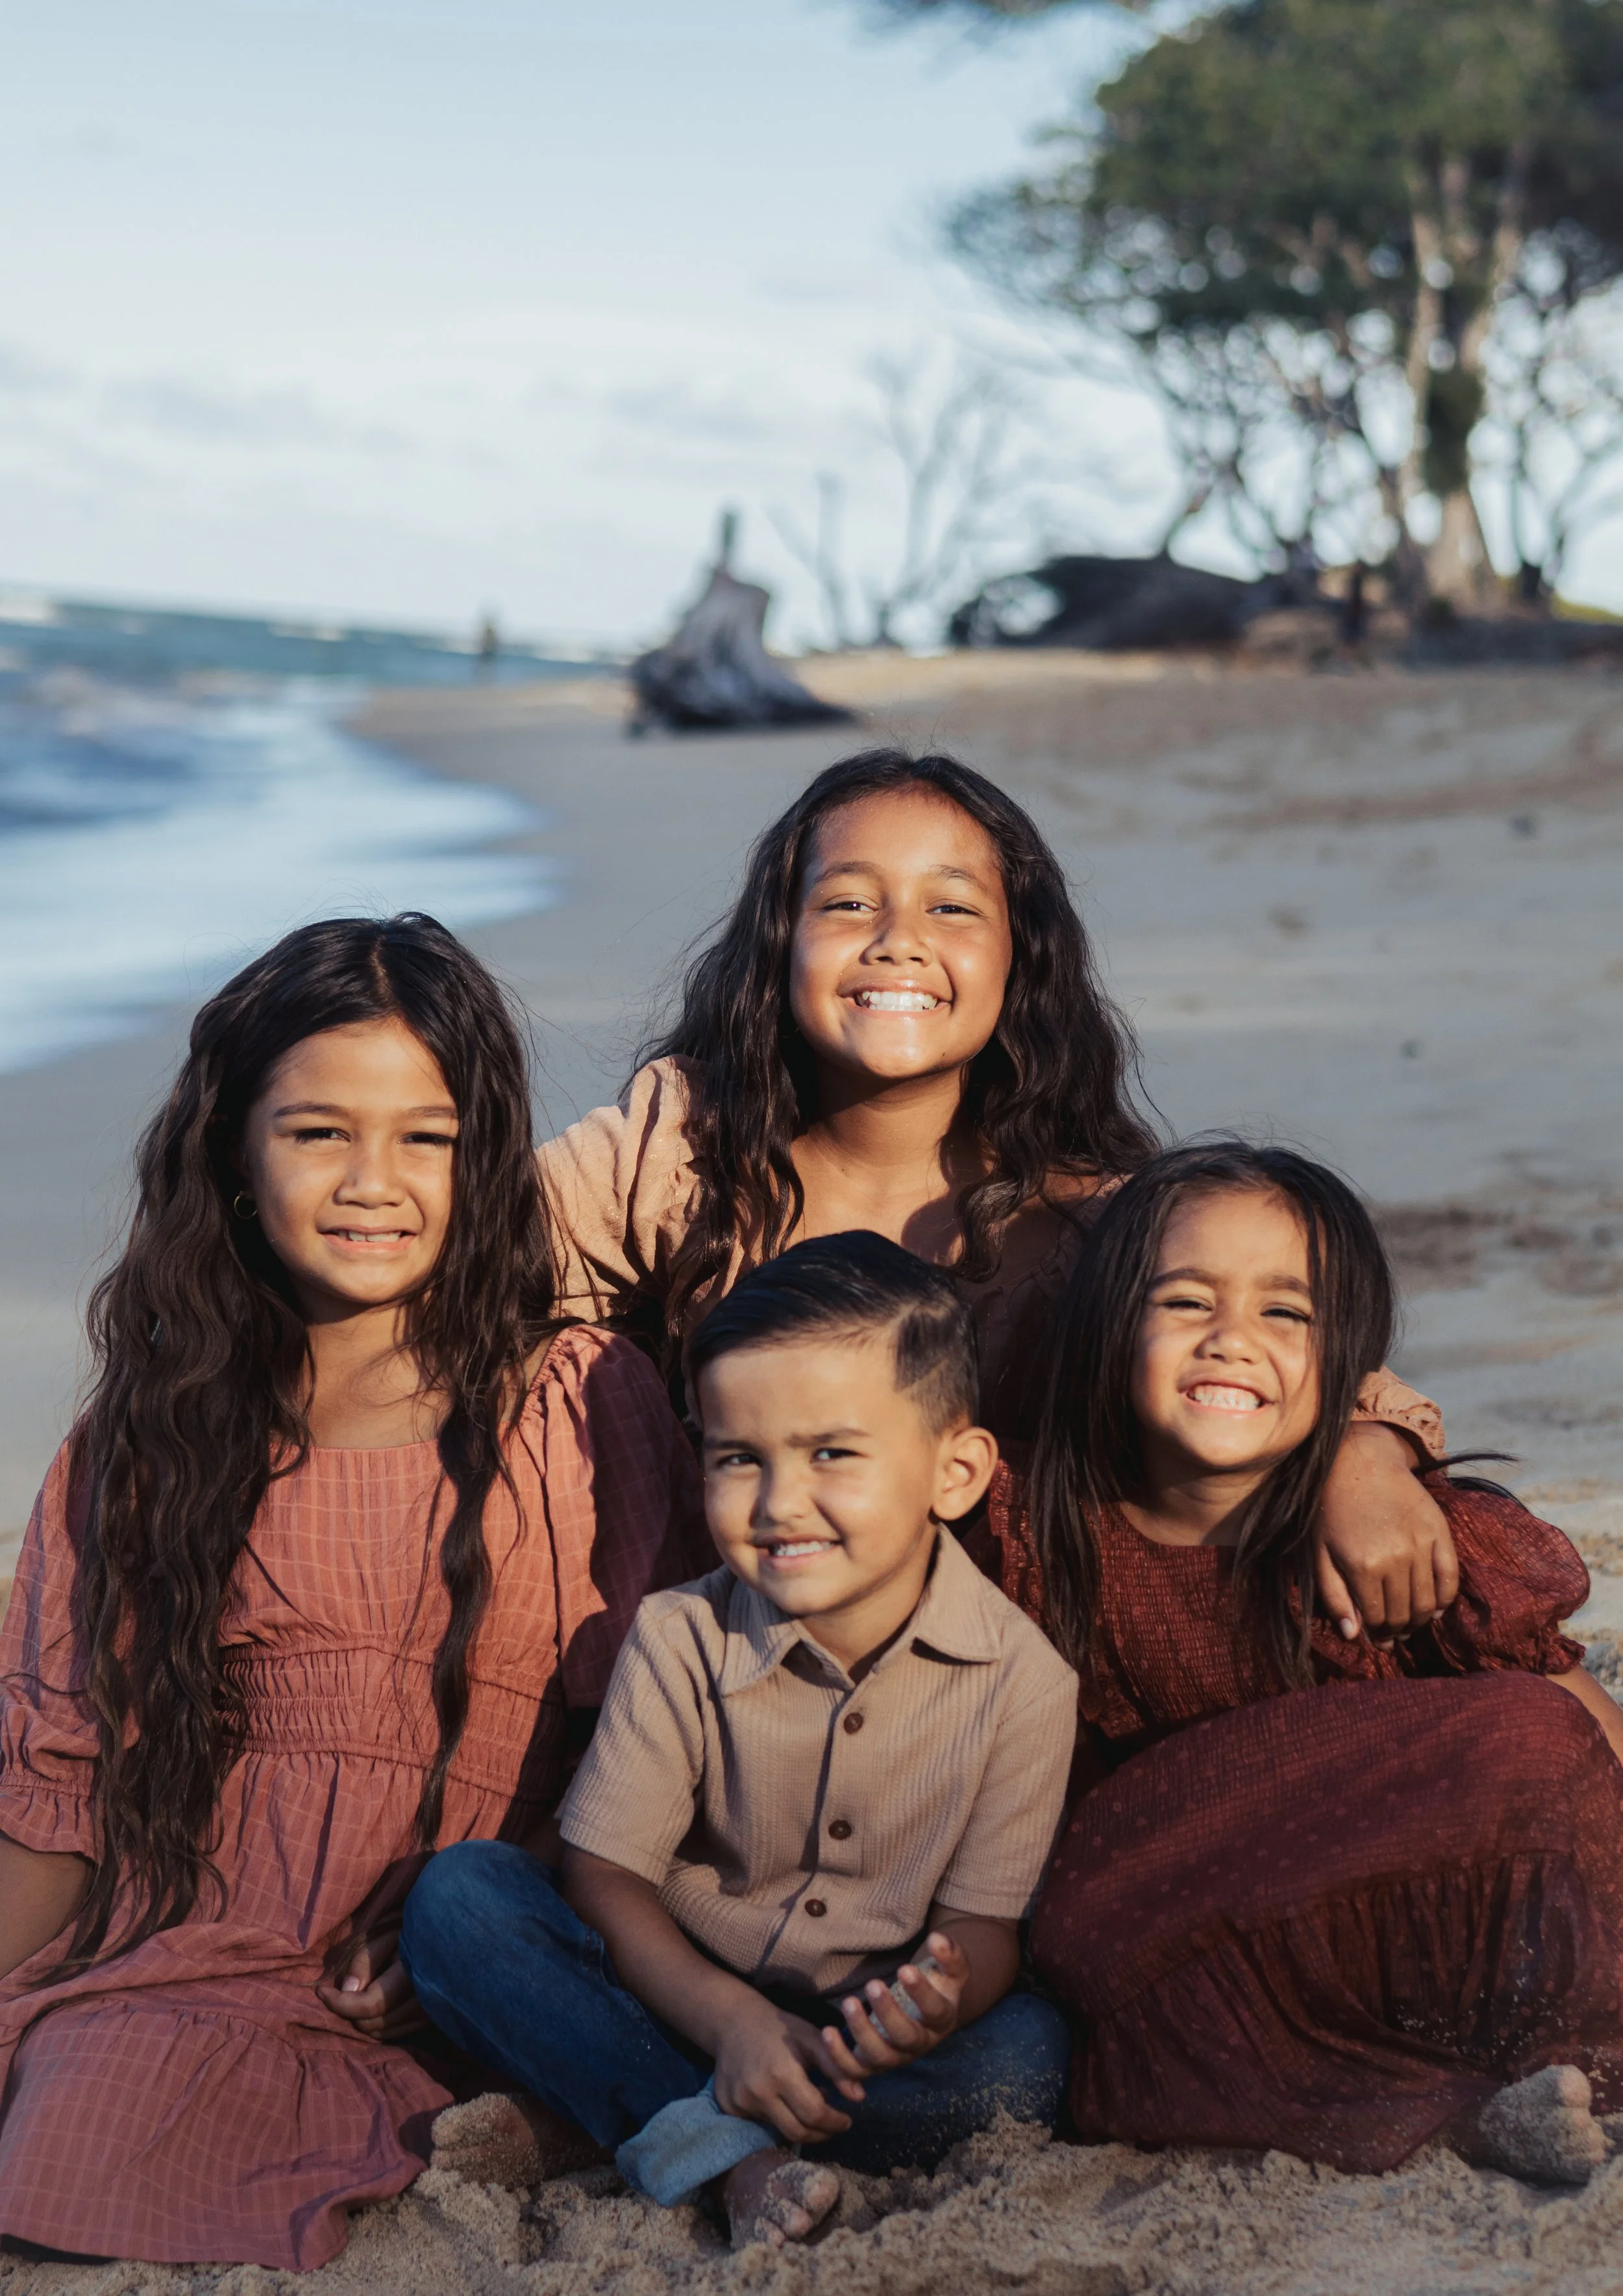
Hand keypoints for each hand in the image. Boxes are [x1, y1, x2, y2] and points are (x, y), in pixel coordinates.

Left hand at [315, 1925, 427, 2041]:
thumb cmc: (413, 1929)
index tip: (321, 1990)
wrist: (449, 1935)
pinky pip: (394, 2034)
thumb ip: (365, 1960)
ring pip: (380, 2033)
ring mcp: (429, 2015)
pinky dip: (377, 2023)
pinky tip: (374, 2003)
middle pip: (371, 2023)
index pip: (369, 2005)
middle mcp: (423, 2002)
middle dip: (348, 2009)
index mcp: (412, 1975)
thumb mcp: (386, 1934)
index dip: (339, 2002)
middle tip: (340, 1989)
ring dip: (361, 2018)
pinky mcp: (430, 2021)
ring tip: (358, 1993)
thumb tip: (347, 1991)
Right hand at [712, 1998, 856, 2145]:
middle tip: (834, 2126)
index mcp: (781, 2073)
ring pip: (778, 2129)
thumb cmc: (780, 2028)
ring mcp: (739, 2102)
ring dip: (800, 2126)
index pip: (814, 2114)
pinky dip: (778, 2118)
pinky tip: (785, 2103)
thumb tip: (859, 2096)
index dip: (834, 2122)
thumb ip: (836, 2068)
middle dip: (821, 2134)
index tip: (847, 2121)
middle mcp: (757, 2092)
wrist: (734, 2021)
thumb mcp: (812, 2040)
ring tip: (811, 2110)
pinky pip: (760, 2123)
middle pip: (797, 2132)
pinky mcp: (729, 2107)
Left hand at [820, 1931, 965, 2090]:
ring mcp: (895, 2057)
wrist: (922, 2012)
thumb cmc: (935, 1985)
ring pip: (879, 2056)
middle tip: (873, 1984)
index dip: (922, 1993)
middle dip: (888, 2013)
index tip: (905, 1968)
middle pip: (906, 2037)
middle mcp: (919, 2044)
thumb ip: (949, 1954)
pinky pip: (855, 2070)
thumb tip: (938, 1939)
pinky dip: (839, 2057)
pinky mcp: (872, 2064)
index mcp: (941, 2020)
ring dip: (862, 2031)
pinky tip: (828, 2032)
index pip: (935, 2011)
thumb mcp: (949, 1970)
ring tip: (849, 2002)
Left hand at [1314, 1423, 1458, 1642]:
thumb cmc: (1331, 1509)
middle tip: (1393, 1637)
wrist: (1359, 1461)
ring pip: (1428, 1603)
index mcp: (1363, 1566)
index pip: (1378, 1619)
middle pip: (1404, 1614)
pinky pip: (1450, 1578)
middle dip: (1397, 1632)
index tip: (1376, 1639)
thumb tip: (1353, 1635)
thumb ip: (1334, 1596)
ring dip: (1419, 1621)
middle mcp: (1396, 1559)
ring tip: (1410, 1625)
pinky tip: (1435, 1608)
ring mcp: (1421, 1545)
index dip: (1377, 1634)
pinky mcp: (1439, 1531)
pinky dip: (1445, 1600)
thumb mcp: (1319, 1553)